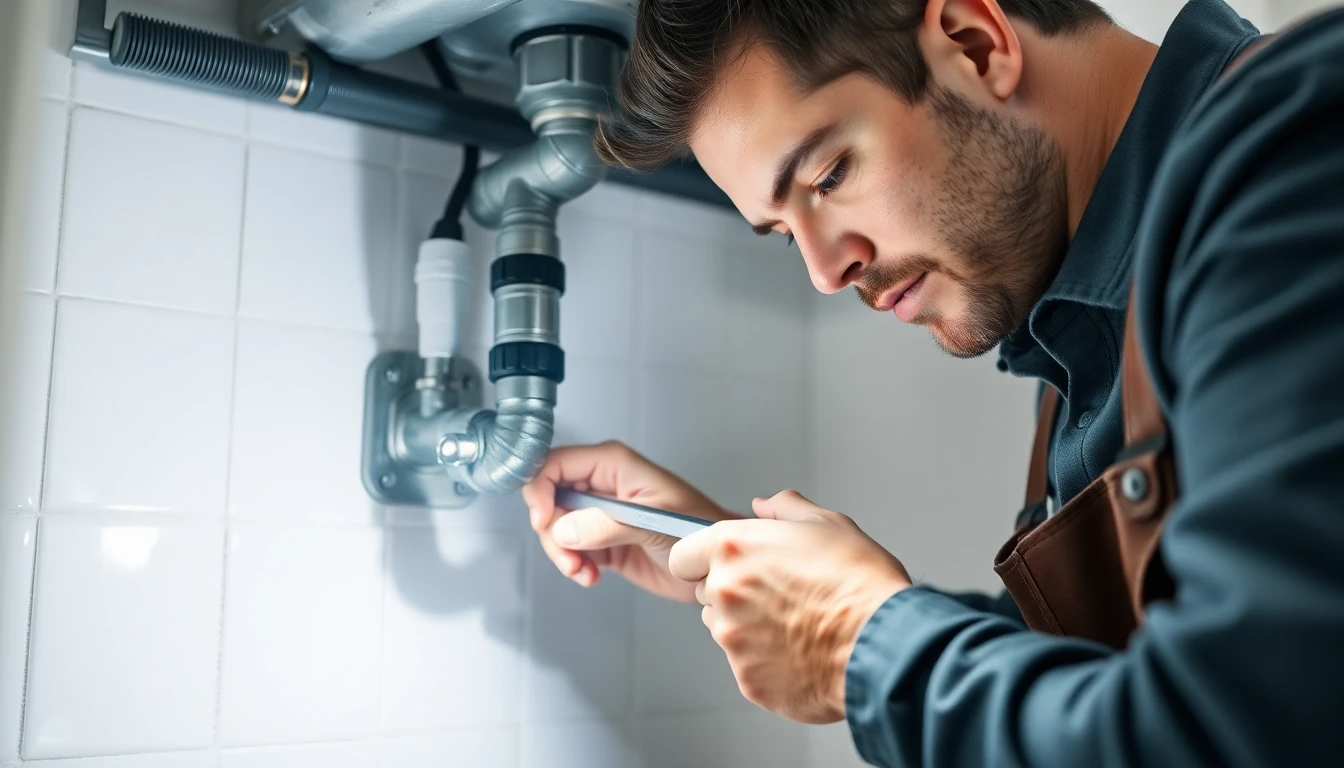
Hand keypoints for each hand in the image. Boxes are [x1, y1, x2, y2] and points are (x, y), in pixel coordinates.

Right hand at [521, 440, 734, 601]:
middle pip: (548, 498)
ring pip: (555, 527)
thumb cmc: (698, 529)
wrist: (712, 566)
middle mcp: (601, 485)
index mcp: (613, 465)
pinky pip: (568, 549)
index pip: (555, 464)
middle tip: (570, 559)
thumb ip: (606, 525)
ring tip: (584, 571)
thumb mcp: (652, 524)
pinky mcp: (600, 541)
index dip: (540, 491)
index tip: (544, 522)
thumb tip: (564, 529)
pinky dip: (573, 566)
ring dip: (562, 554)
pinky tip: (591, 575)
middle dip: (551, 532)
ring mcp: (599, 513)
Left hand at [667, 490, 910, 723]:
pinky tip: (802, 650)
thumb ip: (785, 508)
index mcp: (735, 549)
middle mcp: (726, 593)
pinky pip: (748, 667)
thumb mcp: (827, 523)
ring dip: (749, 628)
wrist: (885, 643)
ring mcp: (734, 641)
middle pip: (707, 593)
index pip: (684, 554)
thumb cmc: (860, 584)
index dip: (703, 559)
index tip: (724, 564)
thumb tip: (765, 505)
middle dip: (734, 592)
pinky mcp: (748, 679)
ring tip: (797, 623)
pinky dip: (769, 662)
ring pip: (726, 631)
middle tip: (779, 594)